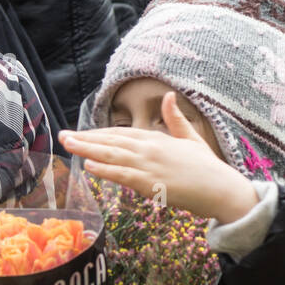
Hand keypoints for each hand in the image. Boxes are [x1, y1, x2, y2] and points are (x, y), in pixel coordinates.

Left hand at [59, 92, 259, 224]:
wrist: (222, 189)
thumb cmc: (207, 167)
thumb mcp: (191, 138)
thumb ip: (176, 118)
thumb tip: (169, 95)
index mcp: (156, 138)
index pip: (120, 133)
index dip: (97, 133)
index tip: (79, 133)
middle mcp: (150, 148)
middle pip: (111, 141)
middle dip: (85, 138)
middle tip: (62, 136)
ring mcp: (149, 165)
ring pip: (111, 155)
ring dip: (87, 149)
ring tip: (68, 144)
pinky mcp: (151, 183)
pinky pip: (122, 175)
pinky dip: (105, 170)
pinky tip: (88, 166)